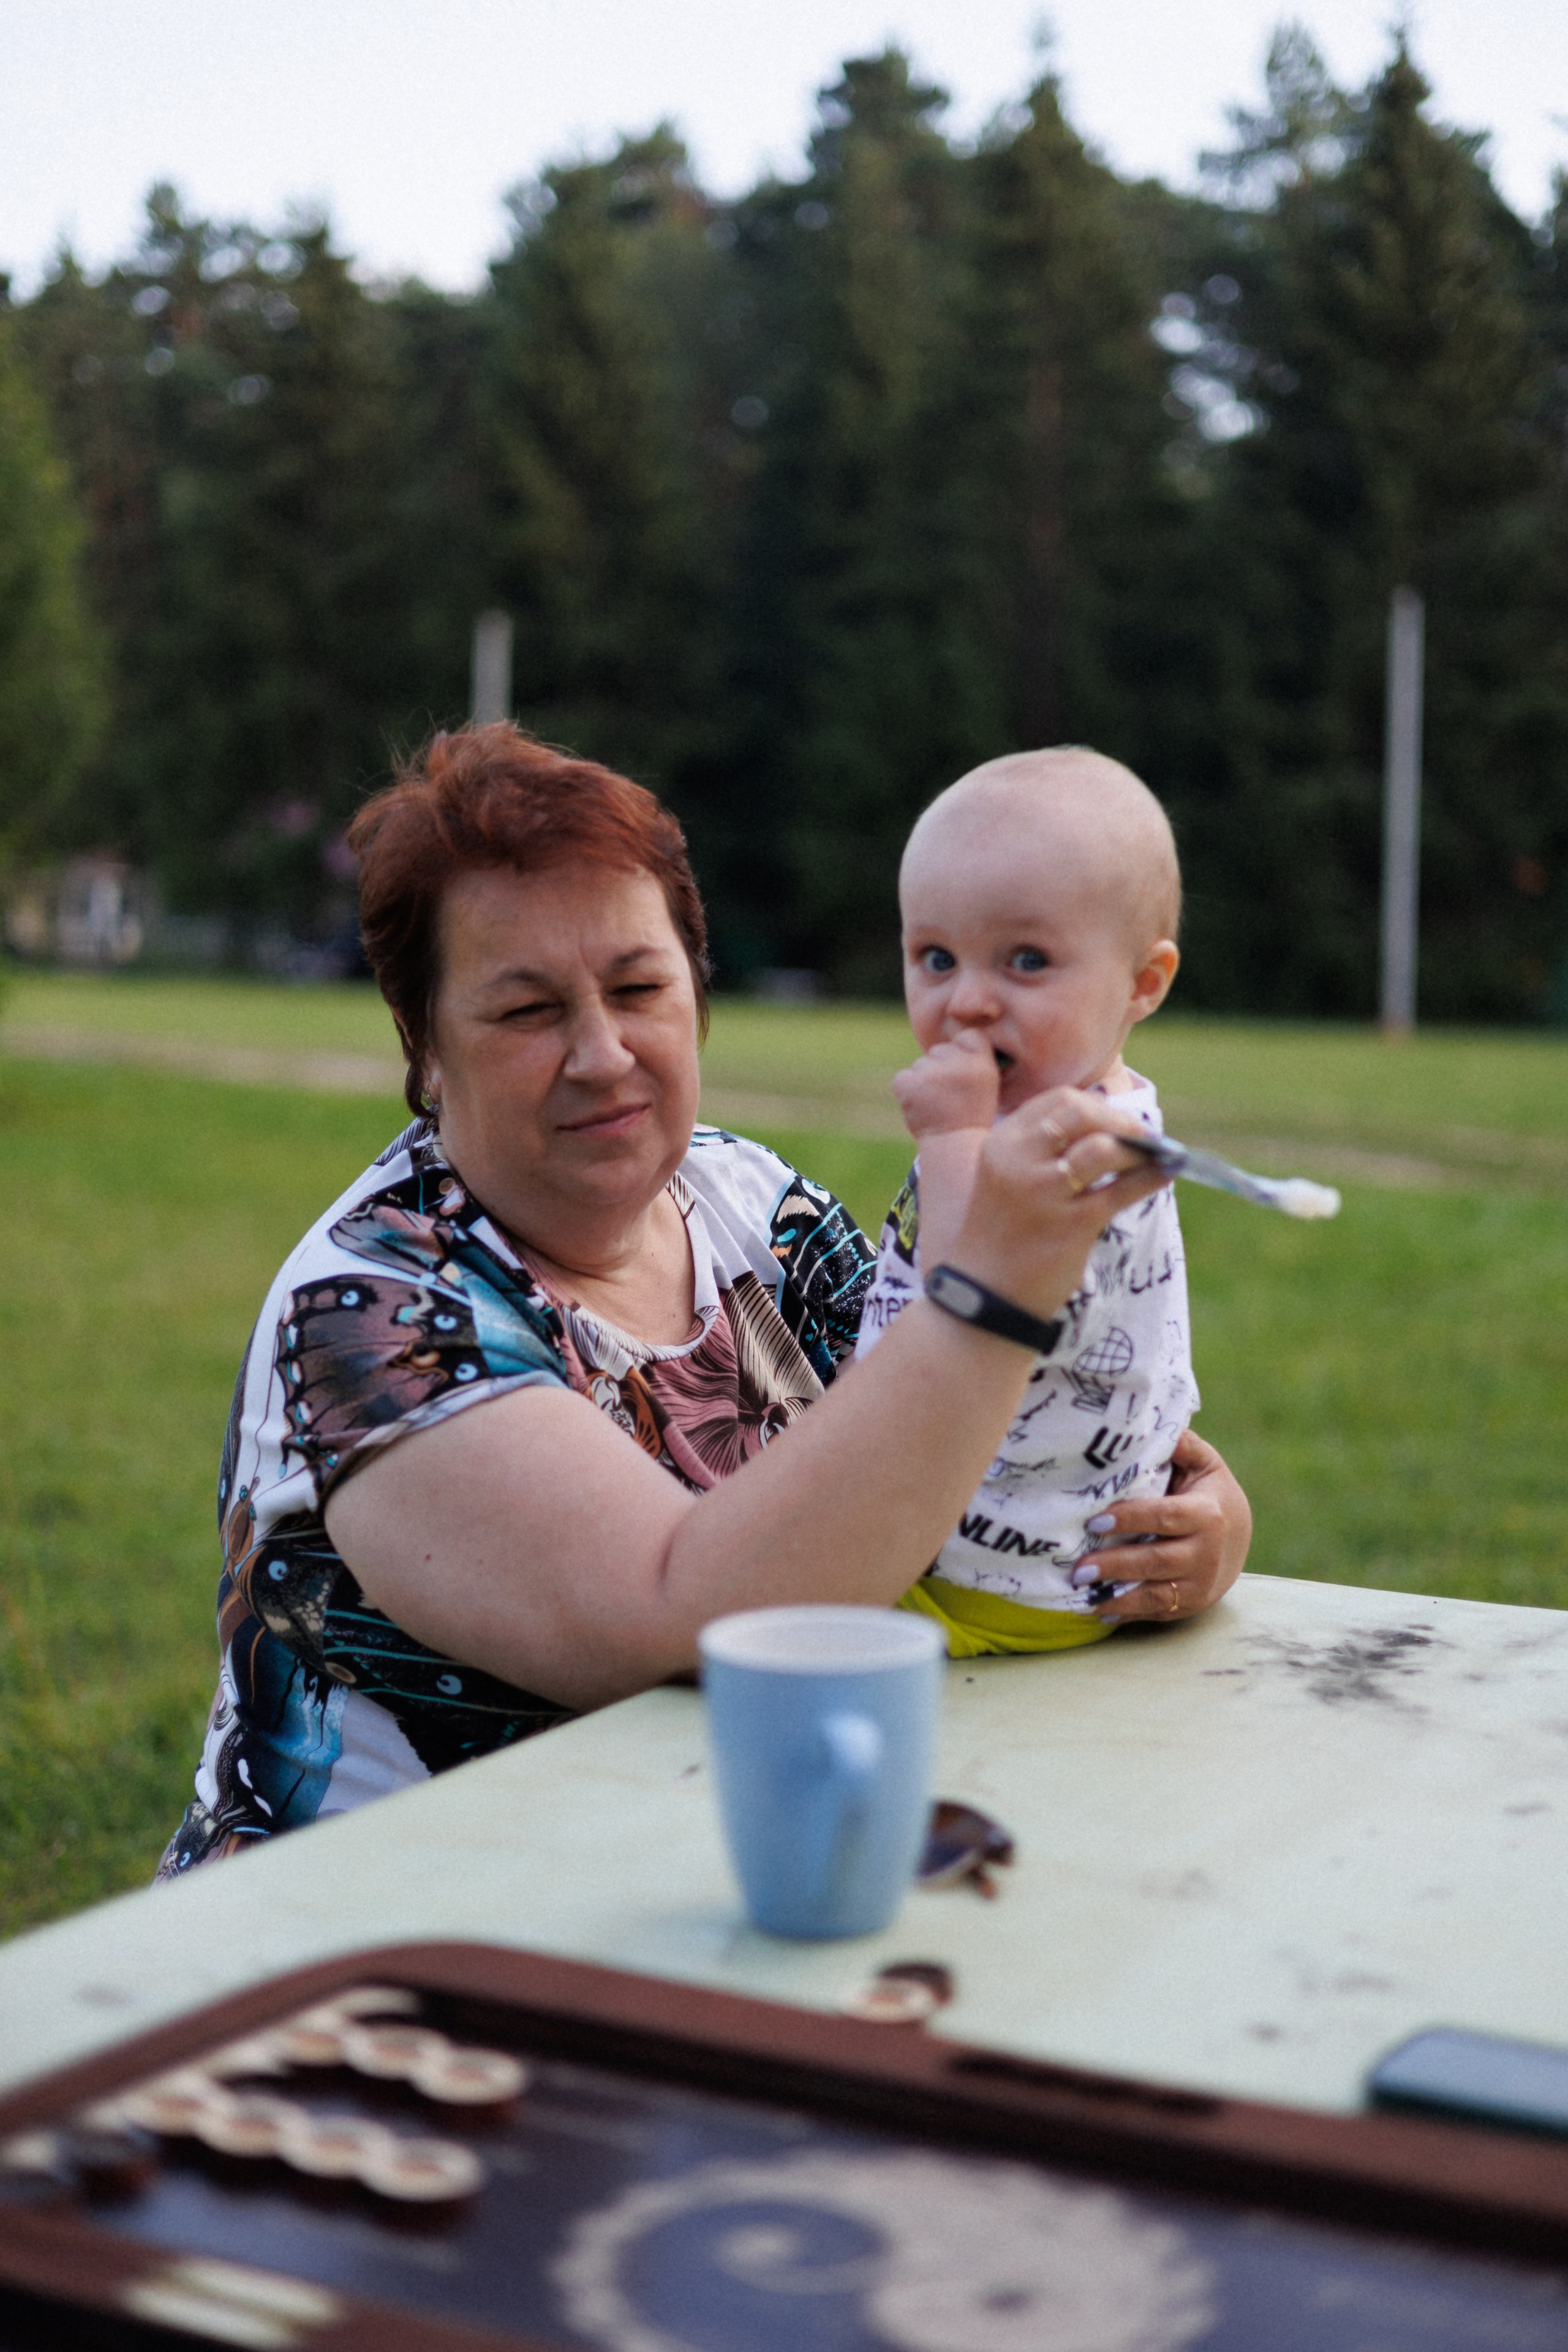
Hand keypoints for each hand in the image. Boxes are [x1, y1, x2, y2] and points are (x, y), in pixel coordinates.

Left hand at [893, 1029, 998, 1138]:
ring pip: (921, 1063)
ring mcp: (929, 1073)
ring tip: (937, 1103)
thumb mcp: (987, 1083)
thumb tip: (958, 1036)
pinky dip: (908, 1089)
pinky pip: (904, 1076)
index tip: (964, 1075)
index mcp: (980, 1062)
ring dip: (925, 1079)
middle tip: (950, 1094)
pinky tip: (922, 1106)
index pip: (967, 1036)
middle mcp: (956, 1064)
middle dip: (942, 1067)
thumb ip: (974, 1057)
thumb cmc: (972, 1114)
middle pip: (940, 1050)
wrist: (953, 1145)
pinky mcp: (907, 1083)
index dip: (964, 1054)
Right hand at [948, 1086, 1169, 1322]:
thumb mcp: (1006, 1178)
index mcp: (1002, 1143)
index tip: (1117, 1120)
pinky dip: (1150, 1178)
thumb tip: (1110, 1126)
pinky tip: (1166, 1173)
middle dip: (1119, 1120)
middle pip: (1080, 1112)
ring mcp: (1044, 1192)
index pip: (1059, 1101)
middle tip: (1142, 1136)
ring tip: (1154, 1155)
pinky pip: (1121, 1191)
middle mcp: (1019, 1161)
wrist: (986, 1294)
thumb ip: (1043, 1149)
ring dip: (1137, 1148)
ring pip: (1103, 1148)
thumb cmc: (1003, 1234)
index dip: (1098, 1106)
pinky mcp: (1071, 1225)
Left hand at [1084, 1428, 1251, 1623]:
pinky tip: (1097, 1609)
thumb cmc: (1210, 1493)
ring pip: (1157, 1595)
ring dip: (1117, 1596)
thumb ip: (1181, 1445)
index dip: (1130, 1520)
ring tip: (1080, 1594)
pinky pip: (1157, 1613)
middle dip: (1116, 1565)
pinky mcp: (1190, 1605)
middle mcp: (1207, 1554)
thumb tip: (1151, 1421)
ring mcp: (1200, 1585)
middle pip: (1157, 1561)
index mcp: (1207, 1515)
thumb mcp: (1203, 1464)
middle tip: (1078, 1569)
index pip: (1164, 1517)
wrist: (1241, 1539)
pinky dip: (1127, 1612)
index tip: (1094, 1522)